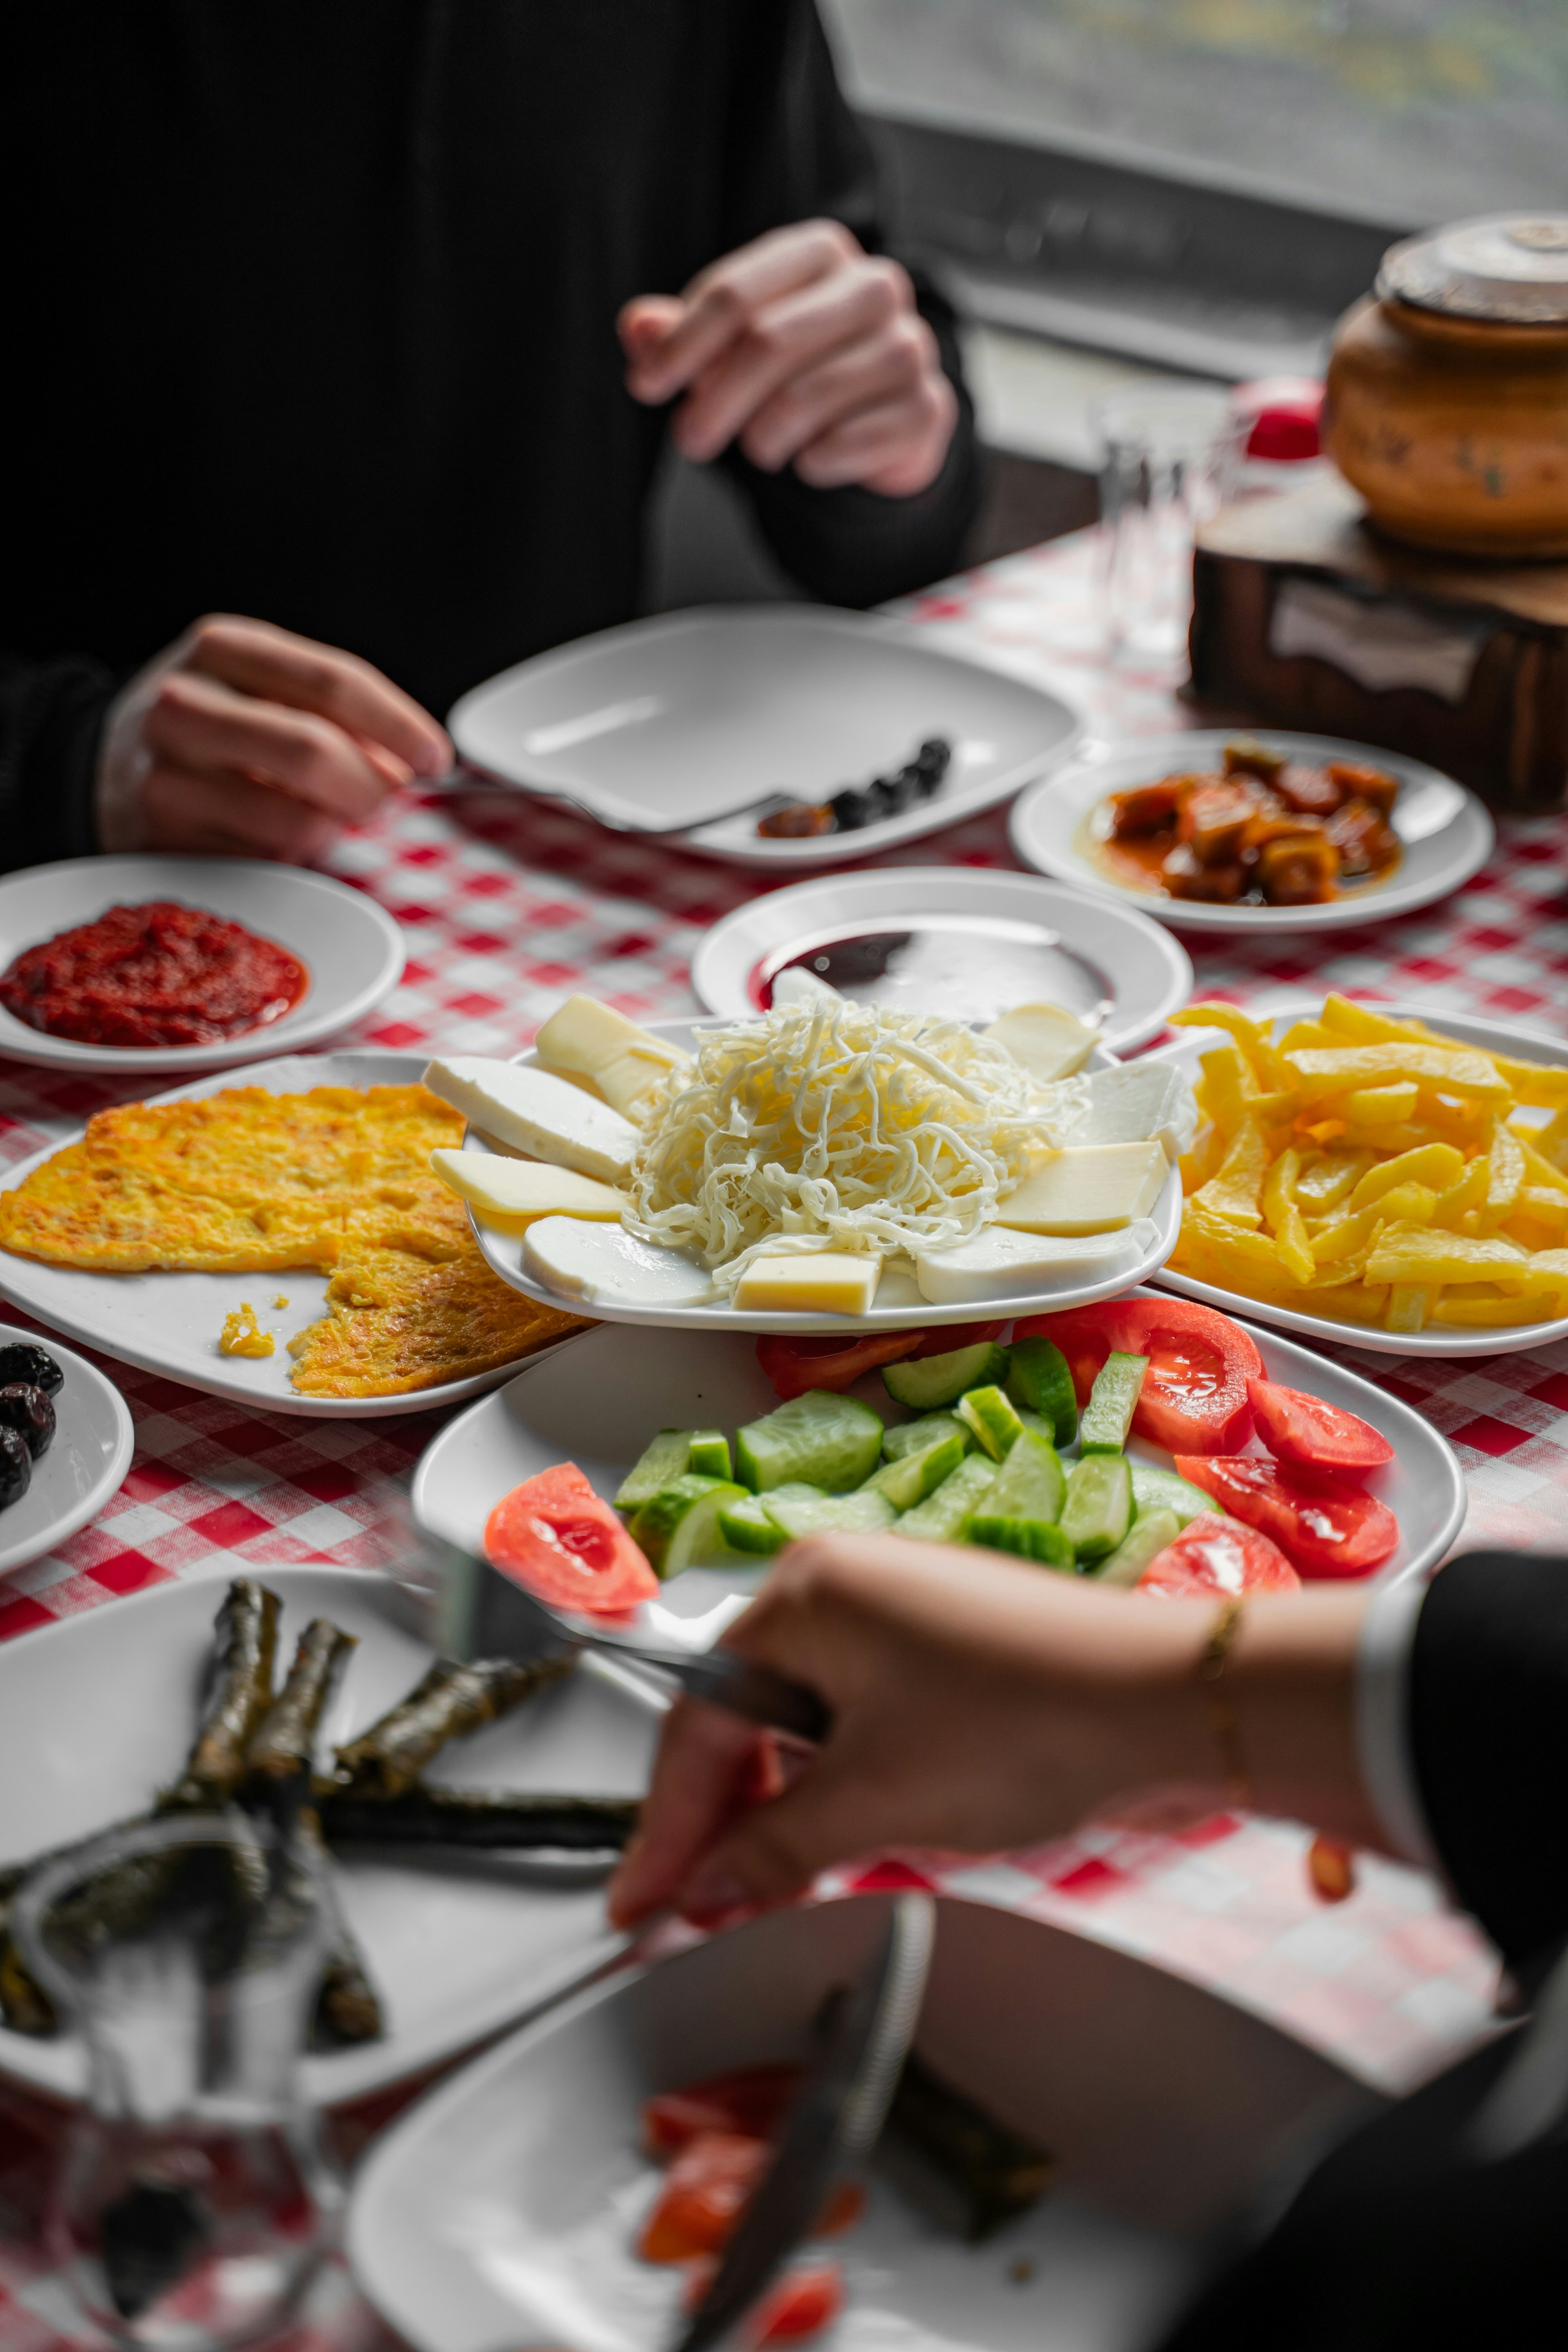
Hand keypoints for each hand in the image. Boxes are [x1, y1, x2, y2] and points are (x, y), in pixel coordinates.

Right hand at [96, 615, 451, 860]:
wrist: (105, 765)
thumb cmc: (213, 725)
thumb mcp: (262, 686)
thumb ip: (335, 711)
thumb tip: (408, 765)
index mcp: (221, 646)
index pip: (333, 682)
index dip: (399, 725)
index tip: (436, 758)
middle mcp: (183, 704)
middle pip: (314, 753)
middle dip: (370, 788)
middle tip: (382, 799)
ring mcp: (166, 775)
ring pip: (296, 823)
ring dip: (327, 830)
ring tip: (310, 815)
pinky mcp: (163, 840)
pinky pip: (265, 865)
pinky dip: (287, 860)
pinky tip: (266, 836)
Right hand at [607, 1535, 1379, 1930]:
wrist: (1172, 1705)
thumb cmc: (1028, 1722)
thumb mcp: (874, 1800)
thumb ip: (770, 1845)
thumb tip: (705, 1885)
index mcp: (806, 1591)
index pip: (700, 1718)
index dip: (667, 1826)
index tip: (640, 1902)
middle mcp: (846, 1586)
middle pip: (748, 1717)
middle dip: (726, 1820)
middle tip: (705, 1912)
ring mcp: (903, 1614)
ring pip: (808, 1725)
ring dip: (788, 1810)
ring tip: (776, 1891)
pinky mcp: (950, 1653)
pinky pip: (864, 1722)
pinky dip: (846, 1787)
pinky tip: (844, 1844)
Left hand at [619, 221, 957, 496]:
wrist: (885, 419)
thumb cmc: (801, 369)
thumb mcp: (734, 345)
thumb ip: (684, 334)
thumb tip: (636, 326)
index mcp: (821, 251)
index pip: (736, 294)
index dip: (682, 344)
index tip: (646, 386)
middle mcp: (874, 285)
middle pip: (767, 342)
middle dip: (714, 400)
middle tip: (690, 441)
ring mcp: (909, 345)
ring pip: (803, 398)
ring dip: (762, 438)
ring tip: (759, 448)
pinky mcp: (926, 408)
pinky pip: (844, 444)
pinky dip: (811, 465)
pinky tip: (810, 460)